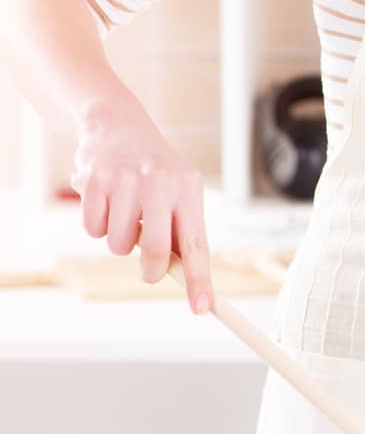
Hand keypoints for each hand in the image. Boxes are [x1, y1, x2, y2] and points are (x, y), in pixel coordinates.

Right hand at [70, 98, 214, 315]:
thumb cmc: (152, 171)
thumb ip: (178, 230)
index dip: (199, 279)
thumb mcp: (176, 191)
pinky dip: (96, 224)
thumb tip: (184, 278)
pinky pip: (93, 229)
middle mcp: (160, 182)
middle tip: (150, 272)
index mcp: (187, 188)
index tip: (203, 309)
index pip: (196, 243)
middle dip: (152, 271)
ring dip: (119, 240)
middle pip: (157, 251)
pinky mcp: (95, 180)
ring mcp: (125, 180)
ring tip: (124, 211)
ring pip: (119, 245)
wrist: (117, 125)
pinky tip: (104, 200)